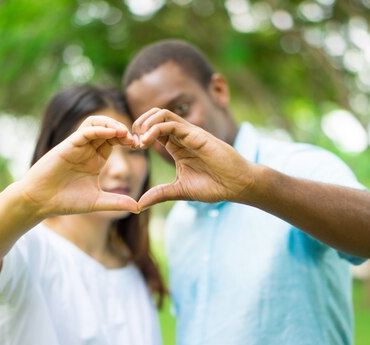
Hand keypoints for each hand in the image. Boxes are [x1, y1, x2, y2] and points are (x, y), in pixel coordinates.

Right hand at [19, 115, 139, 216]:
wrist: (40, 202)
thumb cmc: (65, 201)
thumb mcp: (97, 202)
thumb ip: (117, 202)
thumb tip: (139, 207)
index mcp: (95, 160)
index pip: (114, 141)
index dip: (127, 140)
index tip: (139, 146)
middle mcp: (87, 150)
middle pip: (108, 129)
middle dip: (123, 131)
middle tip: (135, 139)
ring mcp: (77, 146)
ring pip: (96, 124)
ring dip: (111, 124)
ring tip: (124, 132)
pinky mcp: (67, 145)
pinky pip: (85, 131)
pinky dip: (99, 129)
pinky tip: (112, 133)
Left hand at [132, 108, 255, 209]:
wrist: (237, 185)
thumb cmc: (214, 186)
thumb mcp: (179, 191)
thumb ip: (159, 194)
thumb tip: (139, 205)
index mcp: (177, 146)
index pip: (152, 129)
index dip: (138, 135)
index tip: (132, 150)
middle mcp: (182, 135)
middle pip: (154, 115)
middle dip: (138, 125)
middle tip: (132, 143)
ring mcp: (189, 133)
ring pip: (161, 114)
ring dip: (144, 124)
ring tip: (139, 142)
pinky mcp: (196, 134)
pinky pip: (170, 123)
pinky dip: (154, 129)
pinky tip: (146, 143)